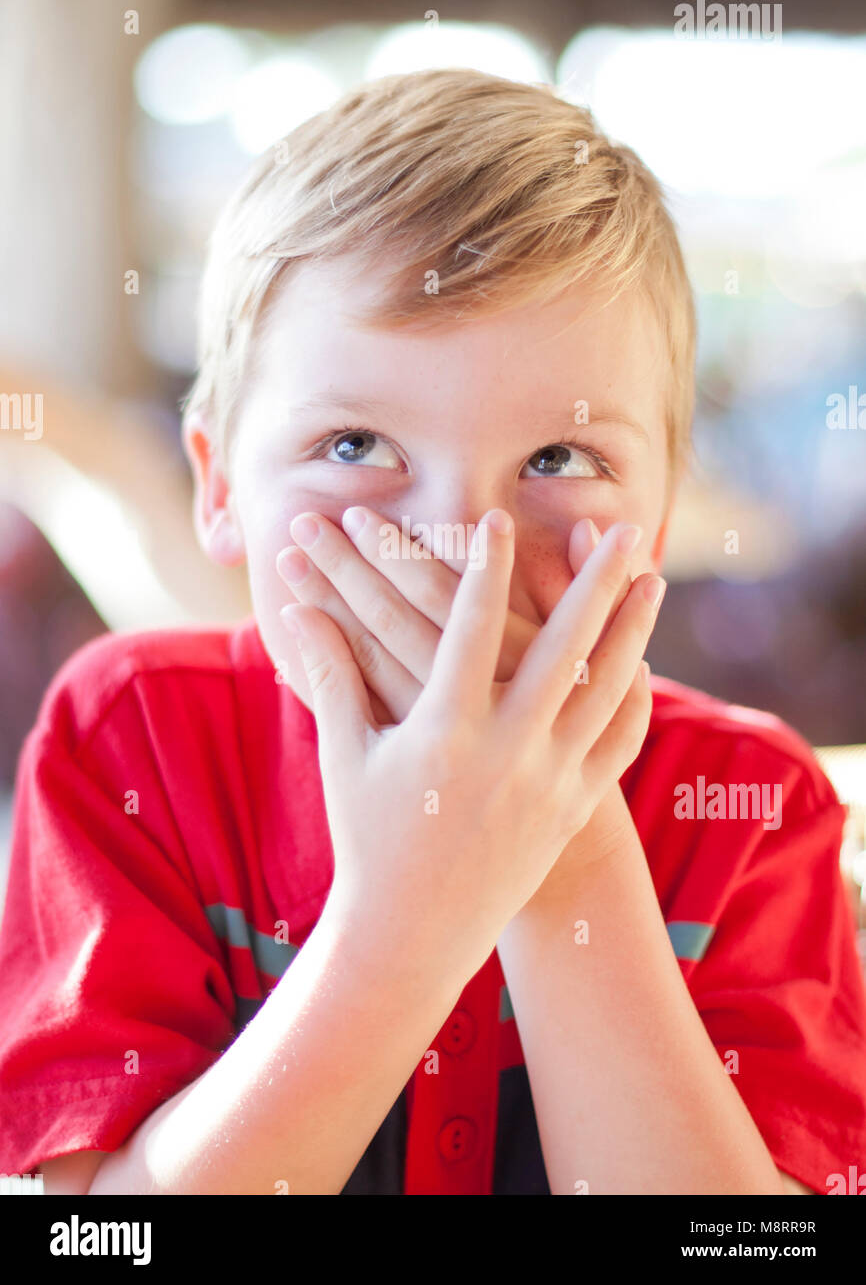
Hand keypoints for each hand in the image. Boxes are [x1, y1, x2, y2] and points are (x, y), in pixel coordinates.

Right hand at [280, 512, 663, 984]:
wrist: (411, 937)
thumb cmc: (368, 840)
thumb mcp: (346, 758)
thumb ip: (330, 677)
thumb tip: (296, 611)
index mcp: (444, 734)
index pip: (467, 630)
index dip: (482, 570)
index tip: (497, 517)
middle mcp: (507, 752)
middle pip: (562, 648)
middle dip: (594, 581)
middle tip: (619, 530)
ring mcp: (549, 782)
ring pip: (605, 689)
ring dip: (632, 628)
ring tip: (650, 578)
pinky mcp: (571, 808)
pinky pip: (615, 742)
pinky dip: (631, 698)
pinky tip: (640, 662)